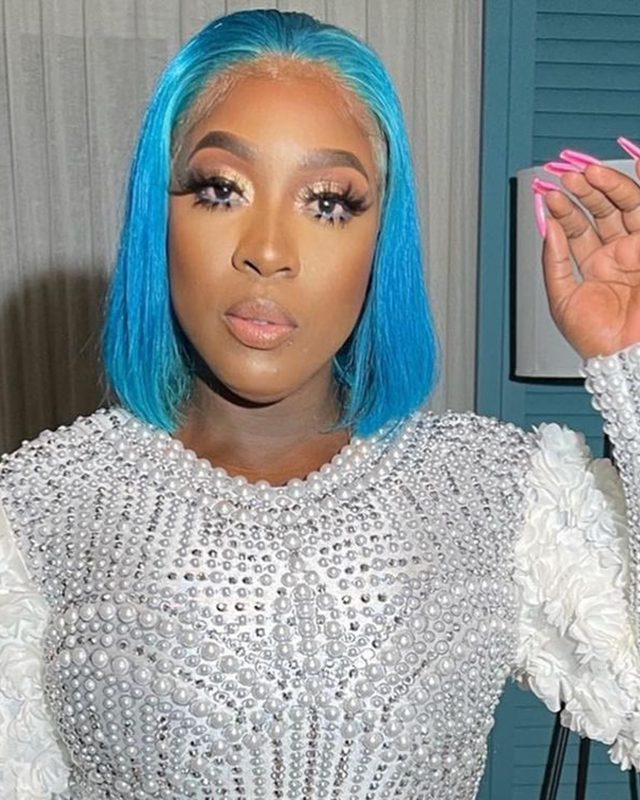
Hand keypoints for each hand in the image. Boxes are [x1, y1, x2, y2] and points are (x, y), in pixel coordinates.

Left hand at [539, 151, 639, 358]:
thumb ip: (554, 262)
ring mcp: (638, 249)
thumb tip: (547, 228)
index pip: (577, 228)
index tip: (549, 195)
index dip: (563, 210)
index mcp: (593, 265)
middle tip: (568, 179)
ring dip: (607, 187)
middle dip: (584, 193)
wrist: (626, 355)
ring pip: (625, 206)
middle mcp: (617, 253)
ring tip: (588, 175)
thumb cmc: (597, 339)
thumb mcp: (562, 299)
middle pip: (601, 211)